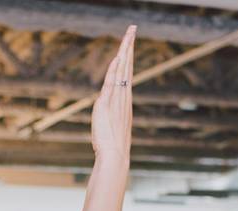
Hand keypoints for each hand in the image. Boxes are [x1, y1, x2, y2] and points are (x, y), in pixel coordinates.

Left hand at [91, 25, 135, 158]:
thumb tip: (105, 110)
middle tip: (133, 28)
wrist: (115, 156)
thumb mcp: (110, 125)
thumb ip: (108, 114)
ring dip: (125, 51)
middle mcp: (124, 97)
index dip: (128, 56)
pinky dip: (115, 69)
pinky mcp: (107, 105)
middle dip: (129, 46)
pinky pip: (113, 83)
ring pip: (122, 70)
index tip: (129, 42)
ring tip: (129, 33)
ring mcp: (117, 100)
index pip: (127, 72)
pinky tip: (117, 57)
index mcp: (124, 100)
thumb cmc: (112, 145)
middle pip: (127, 66)